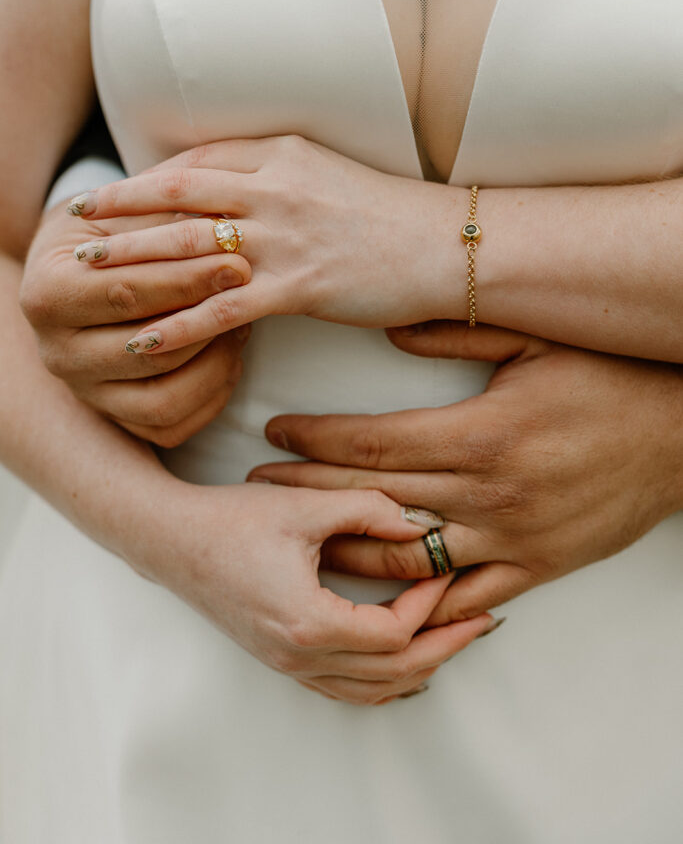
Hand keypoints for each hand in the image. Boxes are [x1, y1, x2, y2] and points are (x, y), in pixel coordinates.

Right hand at [20, 201, 250, 445]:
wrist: (84, 265)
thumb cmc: (111, 231)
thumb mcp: (126, 211)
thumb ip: (166, 219)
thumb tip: (224, 227)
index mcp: (47, 294)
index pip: (125, 294)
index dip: (187, 281)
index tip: (237, 264)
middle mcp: (57, 353)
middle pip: (147, 351)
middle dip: (208, 321)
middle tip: (250, 292)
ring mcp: (85, 391)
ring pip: (163, 398)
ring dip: (215, 362)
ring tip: (242, 322)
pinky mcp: (115, 418)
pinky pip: (172, 426)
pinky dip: (211, 395)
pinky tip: (230, 355)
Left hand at [62, 136, 462, 351]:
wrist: (452, 245)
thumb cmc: (395, 215)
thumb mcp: (331, 177)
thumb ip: (282, 178)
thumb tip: (242, 194)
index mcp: (284, 154)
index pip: (198, 162)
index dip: (147, 179)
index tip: (114, 193)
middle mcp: (276, 186)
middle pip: (177, 194)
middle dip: (120, 209)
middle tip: (76, 226)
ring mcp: (286, 235)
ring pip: (189, 246)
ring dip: (132, 261)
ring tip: (87, 275)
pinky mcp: (300, 284)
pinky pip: (223, 306)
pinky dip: (178, 324)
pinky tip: (144, 338)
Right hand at [141, 477, 495, 704]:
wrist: (170, 541)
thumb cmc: (231, 521)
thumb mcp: (304, 506)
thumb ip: (369, 508)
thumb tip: (421, 521)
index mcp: (309, 623)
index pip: (394, 635)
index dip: (430, 605)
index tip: (446, 570)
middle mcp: (300, 657)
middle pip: (394, 675)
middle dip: (445, 646)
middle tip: (483, 620)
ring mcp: (288, 665)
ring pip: (372, 691)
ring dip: (420, 667)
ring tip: (455, 638)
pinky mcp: (282, 659)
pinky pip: (346, 689)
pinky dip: (384, 680)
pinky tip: (403, 661)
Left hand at [247, 322, 682, 623]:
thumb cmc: (612, 378)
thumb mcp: (536, 338)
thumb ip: (457, 330)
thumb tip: (388, 327)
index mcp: (483, 434)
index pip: (373, 444)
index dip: (315, 441)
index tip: (275, 433)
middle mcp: (490, 494)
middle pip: (374, 498)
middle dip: (307, 493)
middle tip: (260, 486)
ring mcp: (512, 538)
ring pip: (408, 558)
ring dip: (344, 550)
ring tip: (299, 538)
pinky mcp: (538, 567)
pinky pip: (466, 594)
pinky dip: (419, 599)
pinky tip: (378, 597)